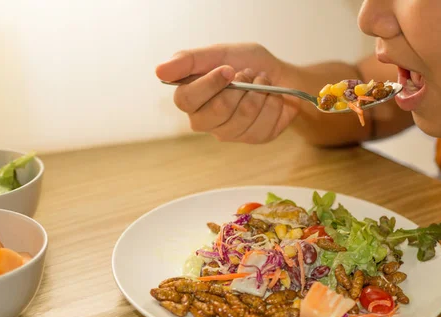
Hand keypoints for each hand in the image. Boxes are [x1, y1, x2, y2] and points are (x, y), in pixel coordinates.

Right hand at [156, 43, 299, 143]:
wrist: (281, 74)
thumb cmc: (246, 63)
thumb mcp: (218, 53)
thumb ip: (188, 60)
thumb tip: (159, 71)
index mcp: (191, 99)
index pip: (186, 100)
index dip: (209, 85)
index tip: (229, 69)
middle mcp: (205, 120)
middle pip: (217, 112)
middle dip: (239, 88)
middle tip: (249, 73)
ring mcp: (229, 133)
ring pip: (242, 117)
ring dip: (259, 93)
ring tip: (262, 81)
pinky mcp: (253, 138)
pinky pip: (263, 124)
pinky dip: (272, 103)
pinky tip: (270, 97)